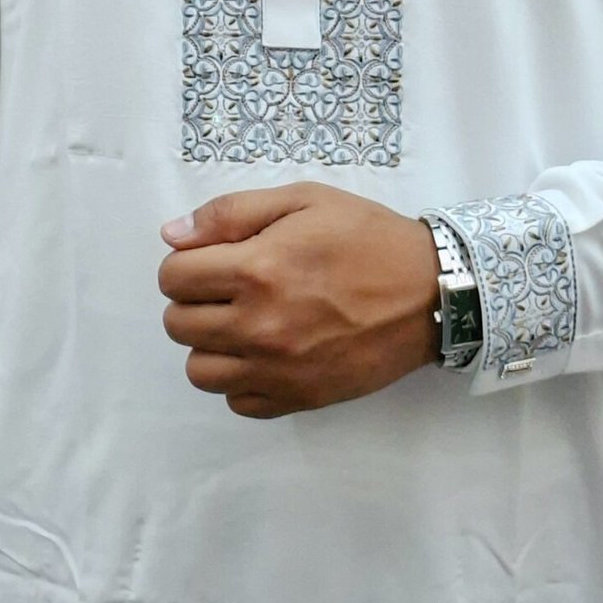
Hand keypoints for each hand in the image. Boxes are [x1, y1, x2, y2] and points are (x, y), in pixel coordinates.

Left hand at [158, 182, 441, 417]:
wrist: (430, 293)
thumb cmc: (366, 238)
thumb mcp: (303, 201)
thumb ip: (230, 214)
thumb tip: (172, 235)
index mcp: (257, 269)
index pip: (173, 278)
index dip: (187, 262)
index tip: (212, 259)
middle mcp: (259, 325)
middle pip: (178, 324)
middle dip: (195, 300)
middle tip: (230, 287)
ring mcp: (278, 369)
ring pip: (199, 370)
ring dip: (212, 344)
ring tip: (244, 322)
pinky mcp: (298, 398)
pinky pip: (237, 402)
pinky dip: (242, 379)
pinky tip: (267, 353)